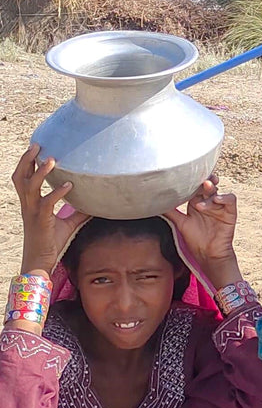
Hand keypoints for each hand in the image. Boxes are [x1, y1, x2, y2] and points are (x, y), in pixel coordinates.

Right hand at [12, 145, 89, 275]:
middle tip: (36, 145)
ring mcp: (33, 213)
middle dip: (26, 160)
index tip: (34, 148)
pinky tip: (69, 185)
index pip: (24, 179)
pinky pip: (46, 204)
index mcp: (31, 203)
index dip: (27, 163)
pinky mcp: (41, 222)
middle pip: (20, 177)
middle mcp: (28, 205)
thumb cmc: (52, 242)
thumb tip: (96, 203)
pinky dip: (57, 193)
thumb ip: (79, 212)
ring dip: (40, 172)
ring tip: (52, 159)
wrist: (41, 263)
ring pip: (30, 187)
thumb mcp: (68, 223)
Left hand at [163, 175, 239, 285]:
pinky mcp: (230, 212)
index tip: (186, 176)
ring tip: (205, 189)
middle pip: (207, 186)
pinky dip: (224, 197)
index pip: (196, 187)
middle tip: (200, 179)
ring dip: (211, 189)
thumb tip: (154, 204)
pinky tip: (216, 200)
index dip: (193, 181)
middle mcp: (209, 203)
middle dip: (204, 180)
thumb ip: (171, 212)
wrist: (208, 255)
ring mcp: (220, 207)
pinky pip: (230, 199)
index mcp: (197, 203)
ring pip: (217, 191)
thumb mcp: (181, 223)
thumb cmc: (195, 240)